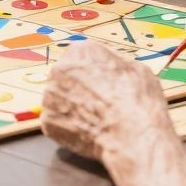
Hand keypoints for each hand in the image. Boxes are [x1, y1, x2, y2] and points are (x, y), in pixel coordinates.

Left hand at [42, 40, 169, 160]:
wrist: (132, 134)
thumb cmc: (137, 100)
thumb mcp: (135, 68)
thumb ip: (114, 64)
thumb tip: (112, 69)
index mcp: (82, 51)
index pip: (80, 58)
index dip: (92, 73)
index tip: (100, 84)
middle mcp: (60, 69)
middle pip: (66, 78)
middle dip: (78, 90)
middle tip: (96, 103)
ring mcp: (50, 96)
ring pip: (60, 101)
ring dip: (72, 108)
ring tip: (94, 119)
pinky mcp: (48, 121)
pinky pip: (58, 122)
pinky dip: (69, 128)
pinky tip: (87, 132)